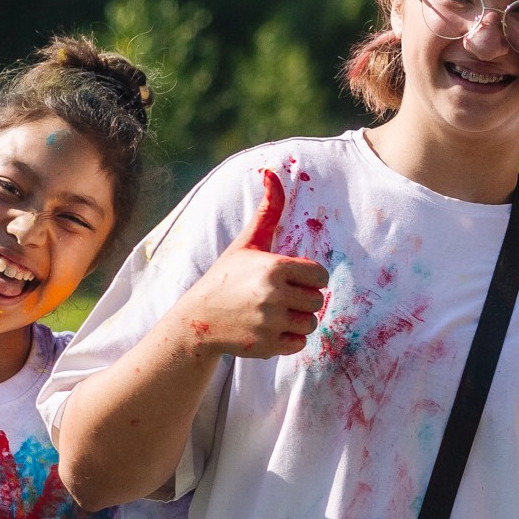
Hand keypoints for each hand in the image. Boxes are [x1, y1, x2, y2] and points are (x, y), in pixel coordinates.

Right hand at [172, 182, 328, 359]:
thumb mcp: (247, 243)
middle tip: (279, 298)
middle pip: (317, 301)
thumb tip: (272, 172)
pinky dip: (288, 340)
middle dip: (303, 300)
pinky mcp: (266, 346)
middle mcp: (273, 295)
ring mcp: (269, 323)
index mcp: (274, 267)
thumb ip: (268, 211)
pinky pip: (299, 345)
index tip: (290, 279)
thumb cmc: (226, 277)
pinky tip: (268, 329)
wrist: (198, 318)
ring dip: (297, 321)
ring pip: (310, 324)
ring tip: (274, 314)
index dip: (308, 278)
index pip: (320, 276)